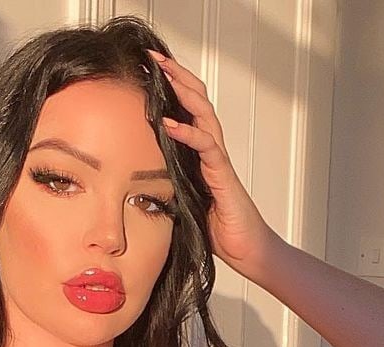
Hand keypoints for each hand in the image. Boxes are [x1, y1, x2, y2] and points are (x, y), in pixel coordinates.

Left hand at [146, 48, 278, 275]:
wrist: (248, 250)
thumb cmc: (219, 230)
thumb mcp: (184, 202)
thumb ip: (167, 186)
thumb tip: (135, 184)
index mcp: (201, 153)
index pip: (187, 110)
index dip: (170, 88)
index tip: (147, 71)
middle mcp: (211, 150)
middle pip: (197, 100)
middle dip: (176, 76)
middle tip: (152, 58)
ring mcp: (219, 160)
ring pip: (204, 114)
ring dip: (183, 92)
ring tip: (162, 74)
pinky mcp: (223, 175)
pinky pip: (206, 146)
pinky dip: (188, 133)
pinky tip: (169, 124)